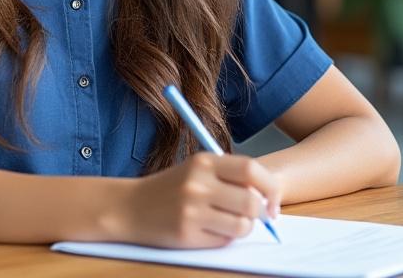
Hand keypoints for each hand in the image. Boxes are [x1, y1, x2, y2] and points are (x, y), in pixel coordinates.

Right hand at [114, 152, 281, 248]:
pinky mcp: (187, 234)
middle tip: (258, 217)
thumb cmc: (170, 188)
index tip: (272, 201)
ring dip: (243, 228)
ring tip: (230, 223)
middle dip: (261, 213)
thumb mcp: (197, 169)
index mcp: (204, 161)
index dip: (270, 187)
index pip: (251, 169)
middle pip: (251, 202)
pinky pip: (224, 241)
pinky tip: (210, 230)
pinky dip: (224, 238)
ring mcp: (192, 210)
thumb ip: (229, 176)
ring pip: (242, 226)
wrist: (130, 207)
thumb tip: (266, 196)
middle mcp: (199, 184)